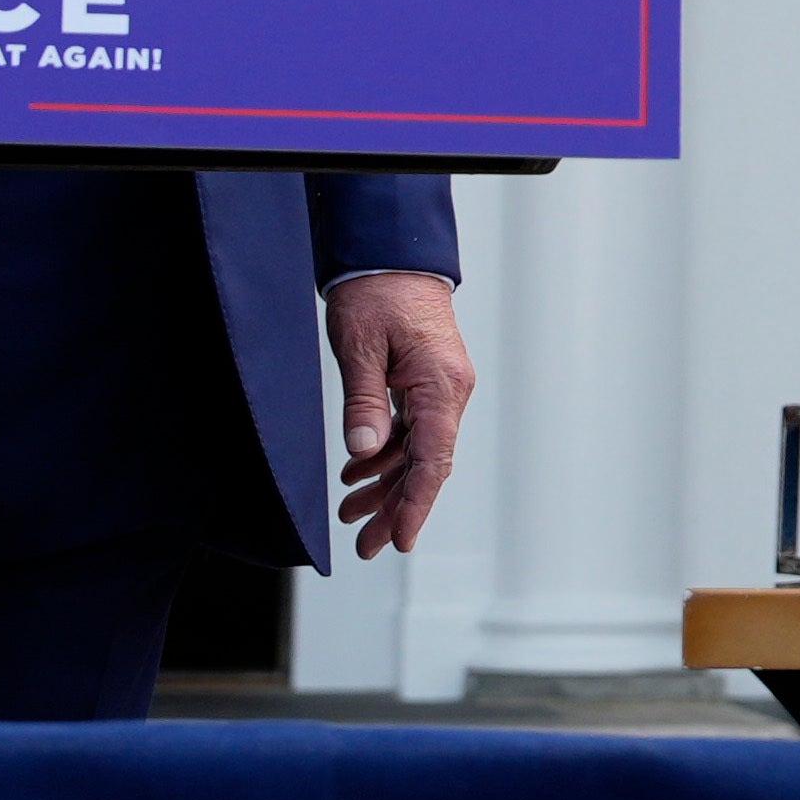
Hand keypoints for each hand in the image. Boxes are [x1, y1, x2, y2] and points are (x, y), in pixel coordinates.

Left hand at [329, 271, 474, 555]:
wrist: (392, 255)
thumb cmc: (377, 293)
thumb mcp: (360, 348)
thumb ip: (365, 403)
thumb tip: (363, 453)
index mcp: (440, 386)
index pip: (432, 461)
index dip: (414, 506)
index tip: (399, 540)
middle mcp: (449, 393)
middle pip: (426, 466)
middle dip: (395, 507)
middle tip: (365, 544)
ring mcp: (440, 389)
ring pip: (417, 453)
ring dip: (385, 484)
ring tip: (351, 513)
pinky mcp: (426, 383)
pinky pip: (410, 431)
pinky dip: (385, 455)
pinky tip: (357, 471)